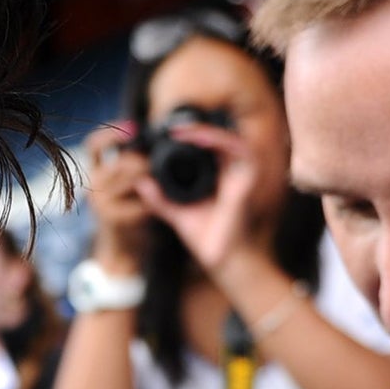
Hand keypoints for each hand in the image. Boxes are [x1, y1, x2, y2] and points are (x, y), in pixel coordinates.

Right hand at [82, 125, 154, 274]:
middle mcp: (92, 185)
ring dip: (148, 179)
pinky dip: (150, 202)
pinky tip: (156, 204)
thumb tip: (145, 136)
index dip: (112, 132)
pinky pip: (137, 202)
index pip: (94, 144)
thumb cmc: (129, 211)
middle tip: (157, 165)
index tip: (134, 127)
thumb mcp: (124, 184)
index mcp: (94, 172)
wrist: (121, 250)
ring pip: (129, 179)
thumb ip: (128, 163)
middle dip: (141, 161)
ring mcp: (100, 203)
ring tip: (160, 183)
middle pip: (118, 162)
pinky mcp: (112, 218)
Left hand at [135, 121, 275, 284]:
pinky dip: (221, 141)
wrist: (223, 260)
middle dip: (194, 129)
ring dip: (205, 131)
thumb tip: (140, 182)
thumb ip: (159, 198)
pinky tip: (201, 139)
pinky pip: (240, 150)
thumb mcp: (176, 212)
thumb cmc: (206, 238)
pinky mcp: (249, 178)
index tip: (165, 135)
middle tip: (169, 128)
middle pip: (217, 138)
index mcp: (218, 175)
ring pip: (228, 138)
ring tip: (181, 132)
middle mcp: (233, 171)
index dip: (189, 136)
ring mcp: (243, 173)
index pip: (206, 146)